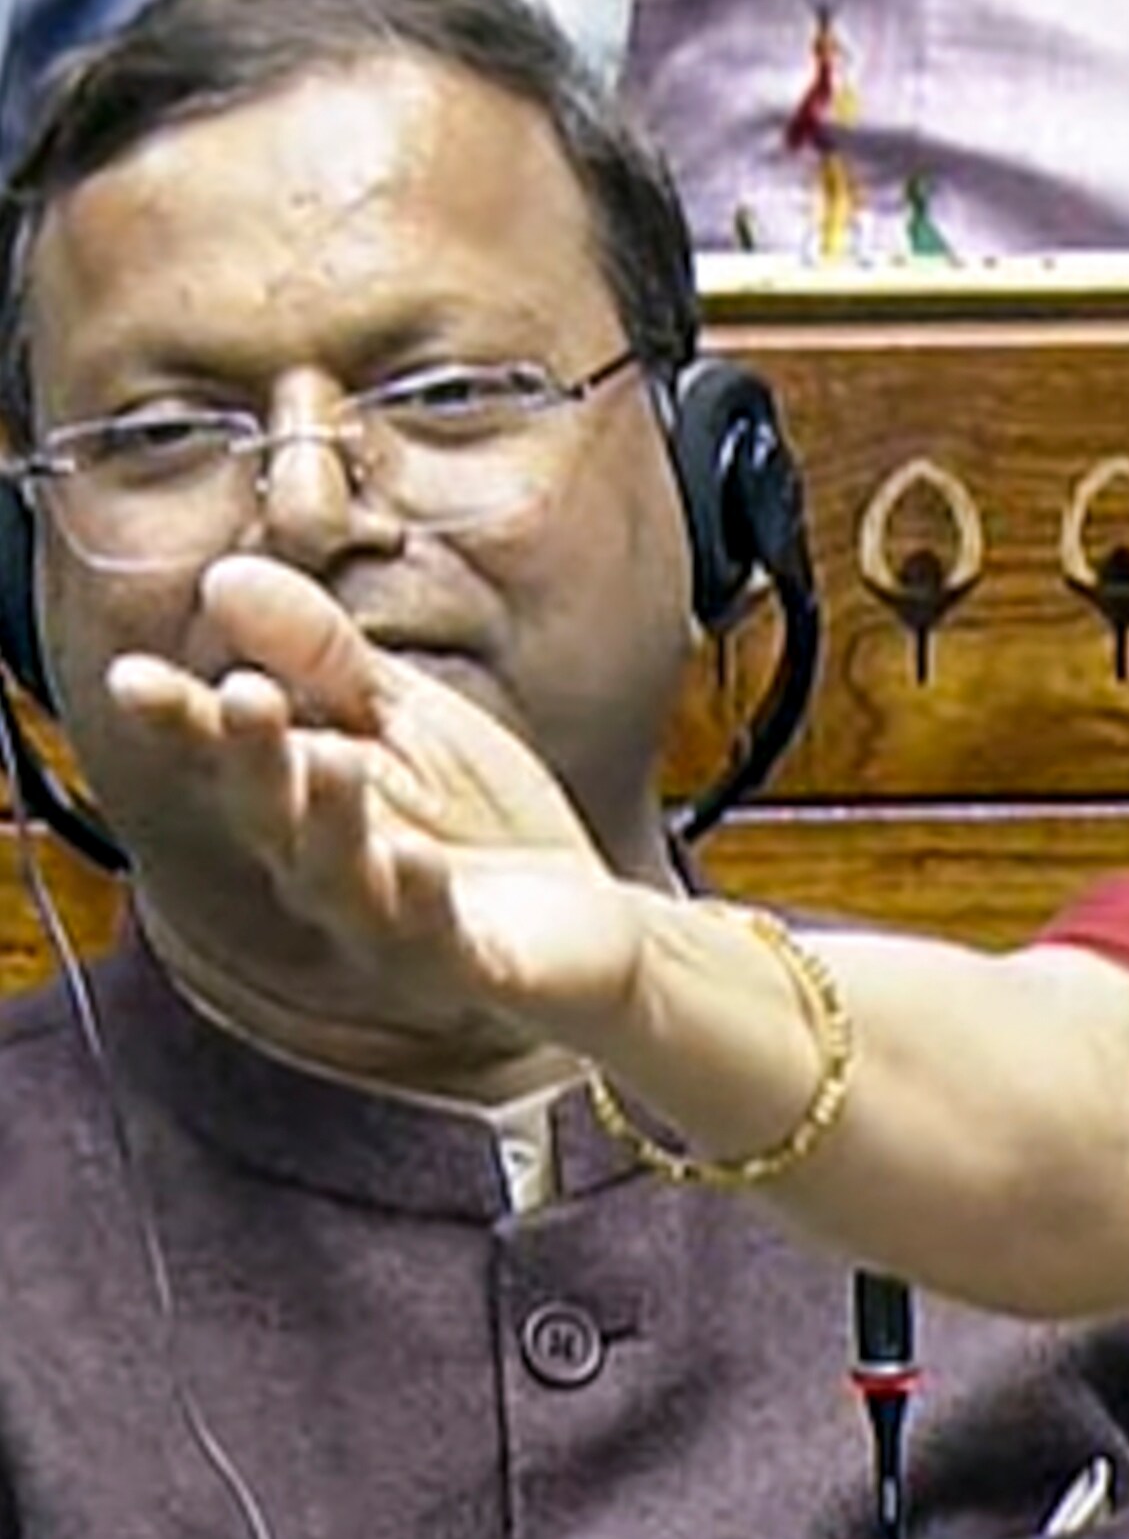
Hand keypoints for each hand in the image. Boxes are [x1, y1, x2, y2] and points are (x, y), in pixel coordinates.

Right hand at [96, 553, 650, 1037]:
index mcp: (305, 804)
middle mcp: (327, 870)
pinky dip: (418, 899)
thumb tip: (225, 575)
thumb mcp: (405, 716)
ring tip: (333, 759)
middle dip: (254, 758)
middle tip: (241, 694)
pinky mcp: (462, 963)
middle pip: (274, 816)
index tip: (132, 676)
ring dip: (330, 821)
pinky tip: (417, 859)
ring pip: (339, 878)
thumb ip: (320, 654)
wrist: (586, 925)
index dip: (181, 721)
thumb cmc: (480, 822)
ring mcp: (389, 923)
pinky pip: (431, 934)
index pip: (230, 757)